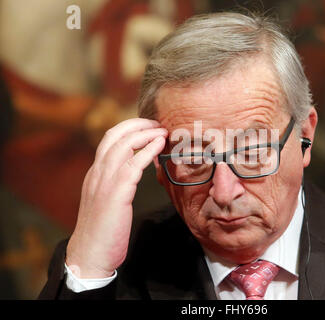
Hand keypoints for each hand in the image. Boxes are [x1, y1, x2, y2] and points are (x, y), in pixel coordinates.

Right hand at [66, 118, 167, 277]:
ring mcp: (105, 181)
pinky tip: (160, 145)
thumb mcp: (107, 201)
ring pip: (123, 145)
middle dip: (138, 124)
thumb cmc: (103, 231)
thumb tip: (134, 172)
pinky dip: (147, 150)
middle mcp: (97, 172)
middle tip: (158, 124)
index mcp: (96, 174)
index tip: (148, 127)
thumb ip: (116, 184)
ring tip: (162, 130)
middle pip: (115, 135)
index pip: (109, 140)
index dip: (129, 128)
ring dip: (145, 133)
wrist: (90, 254)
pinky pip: (133, 165)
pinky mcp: (115, 193)